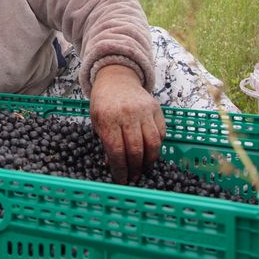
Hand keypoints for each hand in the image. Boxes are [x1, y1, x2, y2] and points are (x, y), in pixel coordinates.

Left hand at [90, 64, 165, 183]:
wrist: (117, 79)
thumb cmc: (103, 103)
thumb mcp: (97, 122)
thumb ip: (105, 142)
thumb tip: (111, 165)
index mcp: (108, 118)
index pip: (117, 150)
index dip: (120, 169)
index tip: (121, 180)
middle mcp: (127, 114)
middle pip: (136, 149)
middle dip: (135, 168)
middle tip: (133, 177)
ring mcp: (144, 110)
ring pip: (153, 142)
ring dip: (149, 160)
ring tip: (143, 168)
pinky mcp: (156, 108)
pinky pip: (161, 132)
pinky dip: (157, 146)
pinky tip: (150, 152)